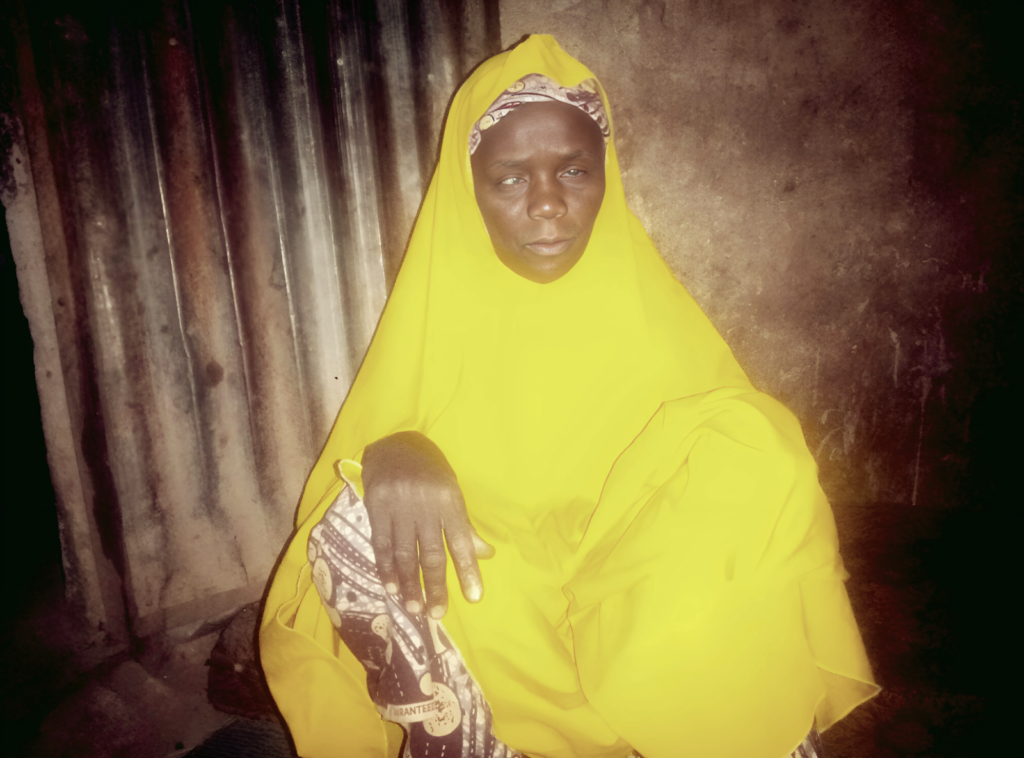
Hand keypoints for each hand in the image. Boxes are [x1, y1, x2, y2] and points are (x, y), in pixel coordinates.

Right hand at [361, 431, 494, 618]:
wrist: (395, 444)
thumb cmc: (430, 471)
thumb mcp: (452, 491)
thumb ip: (464, 526)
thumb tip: (486, 555)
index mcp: (448, 500)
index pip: (461, 541)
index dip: (467, 570)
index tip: (474, 597)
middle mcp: (424, 505)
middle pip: (431, 552)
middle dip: (435, 586)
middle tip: (437, 614)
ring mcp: (398, 506)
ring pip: (405, 553)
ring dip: (409, 584)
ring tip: (414, 608)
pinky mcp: (376, 506)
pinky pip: (381, 544)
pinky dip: (386, 567)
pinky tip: (390, 587)